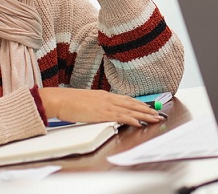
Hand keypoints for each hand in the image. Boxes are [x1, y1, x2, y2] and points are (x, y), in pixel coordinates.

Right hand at [38, 87, 161, 127]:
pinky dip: (132, 120)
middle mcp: (108, 98)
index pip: (126, 99)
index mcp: (104, 95)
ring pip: (130, 110)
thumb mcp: (86, 101)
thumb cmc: (68, 101)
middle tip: (158, 114)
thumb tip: (101, 110)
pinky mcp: (103, 113)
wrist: (59, 99)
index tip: (148, 107)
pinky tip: (139, 123)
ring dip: (144, 115)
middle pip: (132, 104)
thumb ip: (96, 105)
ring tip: (155, 119)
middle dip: (146, 109)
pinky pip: (121, 117)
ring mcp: (106, 105)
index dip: (138, 103)